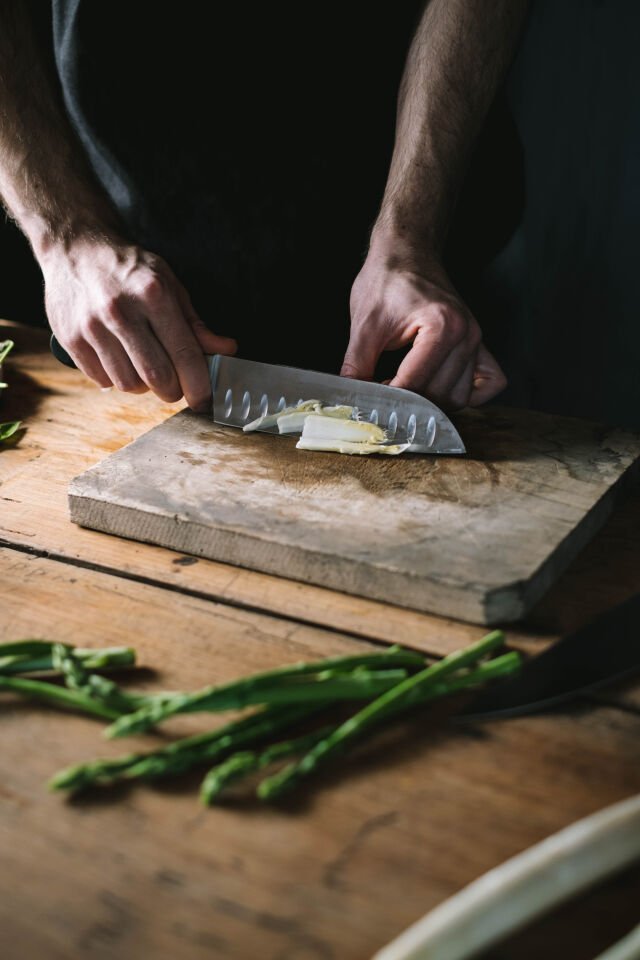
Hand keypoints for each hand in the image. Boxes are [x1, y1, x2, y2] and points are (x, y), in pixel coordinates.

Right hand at [41, 236, 236, 409]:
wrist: (76, 249)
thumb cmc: (129, 269)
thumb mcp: (168, 284)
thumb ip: (195, 323)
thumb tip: (225, 350)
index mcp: (153, 294)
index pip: (184, 353)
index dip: (199, 385)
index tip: (204, 400)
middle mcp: (121, 311)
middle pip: (157, 377)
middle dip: (173, 391)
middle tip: (175, 386)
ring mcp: (92, 326)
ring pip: (128, 384)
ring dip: (144, 386)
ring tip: (144, 366)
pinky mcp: (70, 339)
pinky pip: (102, 380)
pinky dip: (116, 378)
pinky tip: (119, 359)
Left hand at [341, 247, 505, 409]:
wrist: (406, 253)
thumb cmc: (387, 280)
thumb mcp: (364, 324)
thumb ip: (357, 364)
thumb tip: (352, 397)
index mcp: (442, 325)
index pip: (415, 383)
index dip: (389, 397)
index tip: (371, 400)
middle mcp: (466, 333)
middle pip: (440, 395)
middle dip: (409, 402)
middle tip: (384, 394)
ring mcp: (477, 339)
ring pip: (460, 396)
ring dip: (433, 402)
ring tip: (405, 389)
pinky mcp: (479, 343)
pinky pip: (489, 382)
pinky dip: (470, 394)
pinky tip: (442, 389)